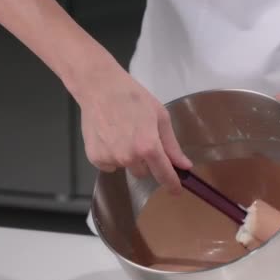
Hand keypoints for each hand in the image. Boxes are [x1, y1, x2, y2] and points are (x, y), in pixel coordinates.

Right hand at [72, 63, 191, 192]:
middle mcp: (129, 157)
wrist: (100, 88)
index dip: (172, 184)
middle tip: (141, 138)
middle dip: (146, 161)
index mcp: (148, 147)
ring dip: (128, 157)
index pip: (164, 174)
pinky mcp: (95, 158)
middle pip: (144, 172)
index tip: (176, 191)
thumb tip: (184, 166)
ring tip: (123, 133)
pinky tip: (110, 136)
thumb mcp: (160, 117)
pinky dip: (112, 155)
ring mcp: (110, 158)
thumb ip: (172, 146)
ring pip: (127, 168)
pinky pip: (110, 165)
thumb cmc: (133, 98)